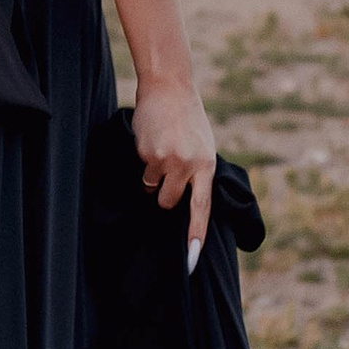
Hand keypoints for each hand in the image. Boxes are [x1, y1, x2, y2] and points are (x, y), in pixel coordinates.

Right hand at [131, 73, 215, 270]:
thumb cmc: (188, 120)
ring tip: (161, 149)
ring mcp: (165, 159)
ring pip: (152, 187)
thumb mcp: (203, 147)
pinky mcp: (146, 152)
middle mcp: (187, 165)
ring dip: (153, 176)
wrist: (169, 88)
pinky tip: (152, 139)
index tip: (191, 261)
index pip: (202, 208)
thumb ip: (198, 174)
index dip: (195, 235)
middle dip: (164, 196)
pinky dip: (144, 159)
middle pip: (169, 204)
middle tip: (167, 176)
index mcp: (206, 166)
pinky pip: (142, 169)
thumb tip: (186, 203)